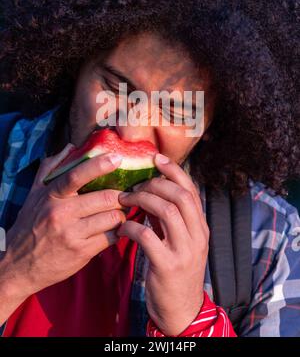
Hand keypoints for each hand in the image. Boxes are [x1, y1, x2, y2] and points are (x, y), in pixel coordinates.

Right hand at [0, 143, 125, 310]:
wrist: (19, 266)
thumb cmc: (30, 225)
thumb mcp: (34, 194)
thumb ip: (51, 168)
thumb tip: (71, 147)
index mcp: (51, 196)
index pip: (76, 176)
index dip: (98, 165)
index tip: (116, 158)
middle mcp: (61, 214)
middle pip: (105, 198)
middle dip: (120, 196)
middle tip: (124, 196)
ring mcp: (72, 234)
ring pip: (112, 218)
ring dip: (120, 215)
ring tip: (117, 214)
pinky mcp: (82, 252)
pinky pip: (111, 237)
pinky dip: (116, 232)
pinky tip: (111, 230)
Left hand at [117, 153, 208, 335]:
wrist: (181, 309)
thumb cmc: (176, 269)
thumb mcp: (180, 241)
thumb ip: (170, 217)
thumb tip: (153, 191)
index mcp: (201, 226)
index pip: (190, 190)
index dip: (173, 170)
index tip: (156, 158)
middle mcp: (198, 235)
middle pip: (179, 196)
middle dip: (154, 184)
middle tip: (135, 186)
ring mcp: (185, 251)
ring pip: (166, 211)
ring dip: (142, 200)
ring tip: (126, 201)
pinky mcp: (168, 265)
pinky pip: (147, 236)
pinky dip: (132, 226)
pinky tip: (123, 227)